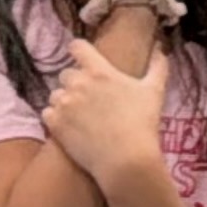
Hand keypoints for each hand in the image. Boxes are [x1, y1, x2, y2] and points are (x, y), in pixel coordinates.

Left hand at [43, 35, 171, 185]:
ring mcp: (64, 104)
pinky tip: (70, 127)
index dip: (79, 50)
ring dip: (64, 101)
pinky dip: (56, 118)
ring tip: (79, 115)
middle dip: (75, 82)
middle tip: (89, 97)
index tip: (83, 57)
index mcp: (99, 71)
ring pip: (55, 94)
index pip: (78, 47)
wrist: (125, 159)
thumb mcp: (154, 91)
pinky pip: (47, 113)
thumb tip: (159, 48)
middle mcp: (78, 83)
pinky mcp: (55, 124)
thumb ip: (157, 66)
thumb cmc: (143, 123)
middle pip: (66, 73)